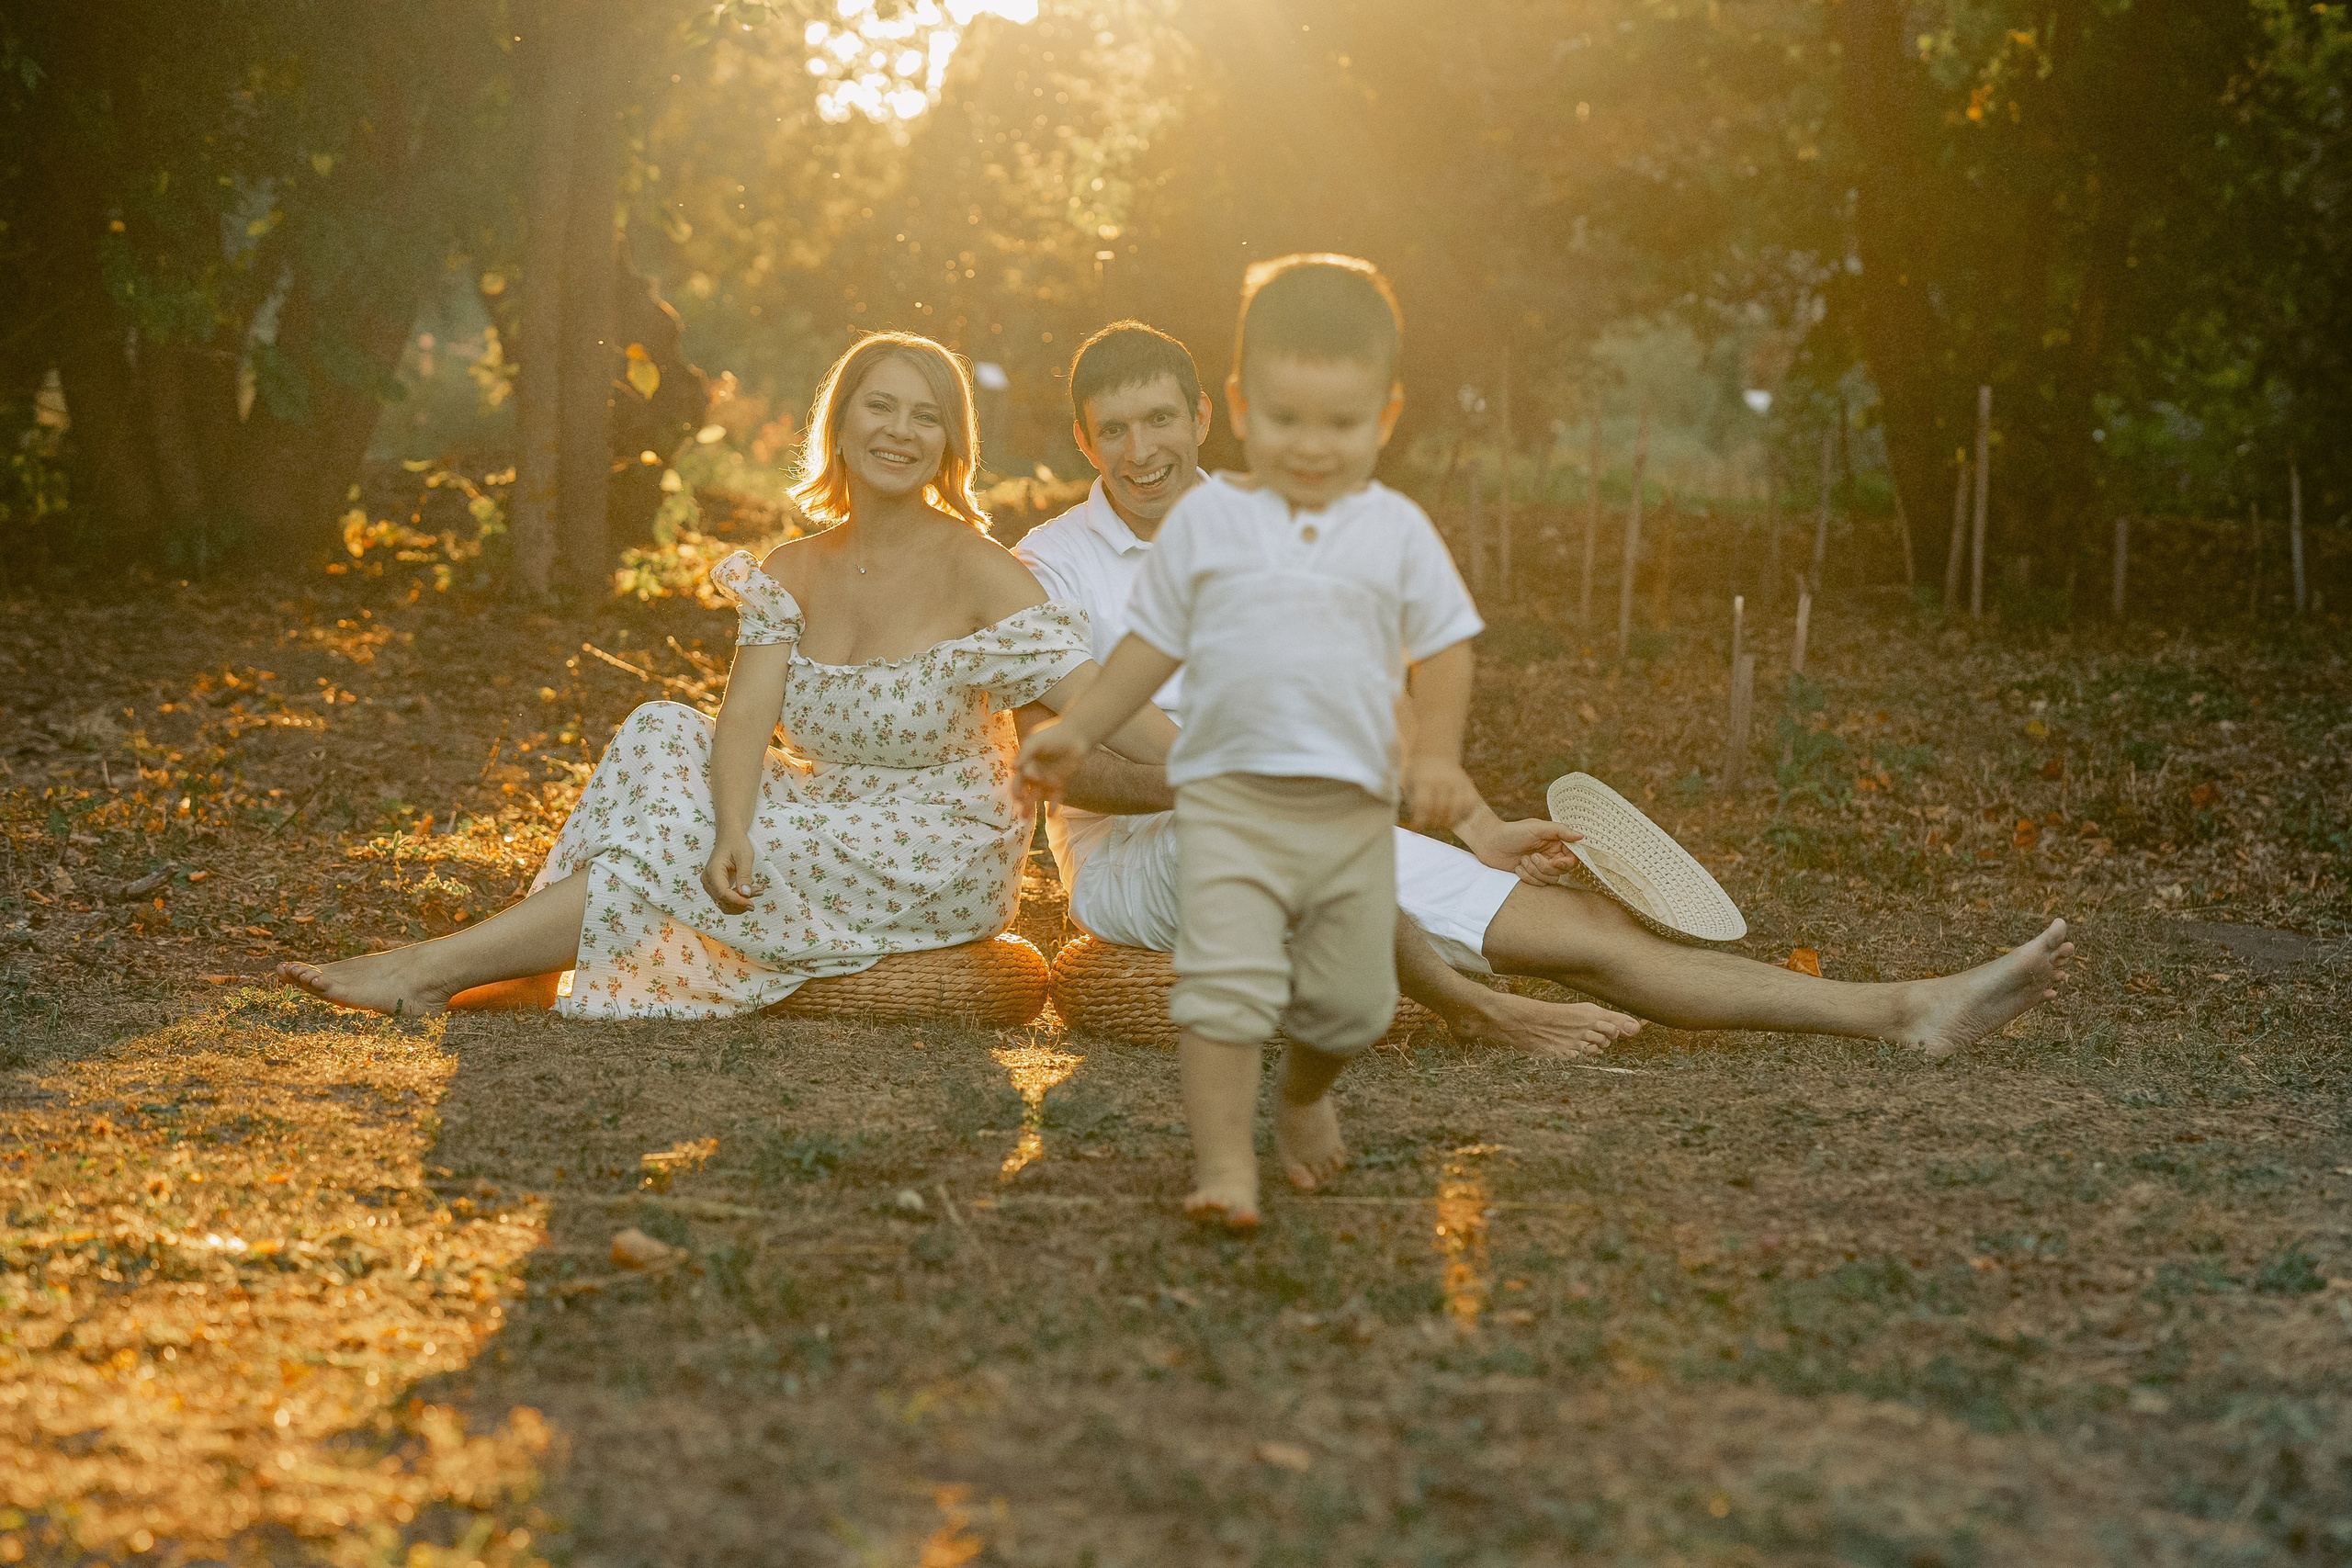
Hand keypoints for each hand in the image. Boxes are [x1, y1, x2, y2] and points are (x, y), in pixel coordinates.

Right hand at [701, 833, 760, 913]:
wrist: (729, 839)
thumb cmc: (737, 844)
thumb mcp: (745, 857)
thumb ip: (745, 875)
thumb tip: (745, 894)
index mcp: (713, 871)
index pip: (723, 893)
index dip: (737, 901)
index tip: (752, 905)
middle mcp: (708, 880)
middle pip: (723, 901)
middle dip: (742, 901)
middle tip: (759, 891)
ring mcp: (710, 886)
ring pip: (725, 904)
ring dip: (741, 903)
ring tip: (757, 891)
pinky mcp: (715, 889)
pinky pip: (726, 901)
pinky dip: (739, 900)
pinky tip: (750, 891)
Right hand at [1014, 719, 1096, 808]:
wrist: (1076, 734)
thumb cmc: (1053, 735)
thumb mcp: (1035, 742)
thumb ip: (1025, 754)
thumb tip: (1014, 768)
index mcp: (1026, 762)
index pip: (1019, 779)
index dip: (1018, 788)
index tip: (1020, 795)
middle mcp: (1035, 771)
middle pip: (1025, 790)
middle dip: (1021, 802)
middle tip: (1021, 814)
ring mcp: (1047, 777)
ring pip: (1037, 795)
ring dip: (1031, 807)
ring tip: (1027, 819)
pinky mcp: (1059, 781)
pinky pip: (1055, 795)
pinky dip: (1053, 805)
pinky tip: (1050, 815)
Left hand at [1400, 757, 1478, 835]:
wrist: (1434, 755)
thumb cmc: (1418, 777)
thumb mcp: (1409, 786)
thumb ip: (1413, 806)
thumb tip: (1416, 829)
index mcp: (1423, 779)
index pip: (1423, 806)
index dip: (1419, 822)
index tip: (1415, 829)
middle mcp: (1442, 779)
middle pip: (1440, 810)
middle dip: (1433, 822)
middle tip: (1429, 823)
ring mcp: (1457, 781)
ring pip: (1458, 808)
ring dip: (1450, 822)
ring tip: (1442, 823)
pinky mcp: (1468, 784)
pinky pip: (1470, 804)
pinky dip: (1464, 815)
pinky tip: (1455, 817)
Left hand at [1466, 815, 1582, 874]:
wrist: (1488, 841)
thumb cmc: (1511, 831)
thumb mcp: (1537, 828)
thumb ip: (1560, 831)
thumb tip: (1582, 836)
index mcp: (1554, 842)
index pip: (1571, 858)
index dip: (1565, 863)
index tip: (1555, 860)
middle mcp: (1550, 854)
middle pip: (1561, 871)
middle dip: (1545, 867)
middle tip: (1531, 856)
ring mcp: (1539, 866)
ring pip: (1550, 879)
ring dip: (1534, 872)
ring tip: (1522, 860)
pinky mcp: (1529, 875)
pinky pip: (1537, 884)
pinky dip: (1527, 877)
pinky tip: (1517, 867)